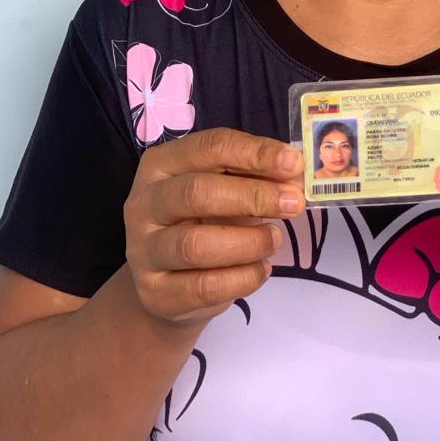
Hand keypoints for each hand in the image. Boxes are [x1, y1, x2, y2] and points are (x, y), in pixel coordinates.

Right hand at [123, 128, 304, 327]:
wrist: (169, 283)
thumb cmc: (204, 222)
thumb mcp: (225, 190)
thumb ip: (256, 178)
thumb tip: (296, 175)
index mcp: (161, 164)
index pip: (209, 147)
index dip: (255, 152)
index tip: (294, 163)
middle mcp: (144, 203)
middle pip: (197, 193)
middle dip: (254, 196)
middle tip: (294, 203)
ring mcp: (143, 250)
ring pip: (196, 245)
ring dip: (249, 241)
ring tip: (275, 239)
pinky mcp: (155, 293)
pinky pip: (204, 287)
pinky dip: (243, 278)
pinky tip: (261, 269)